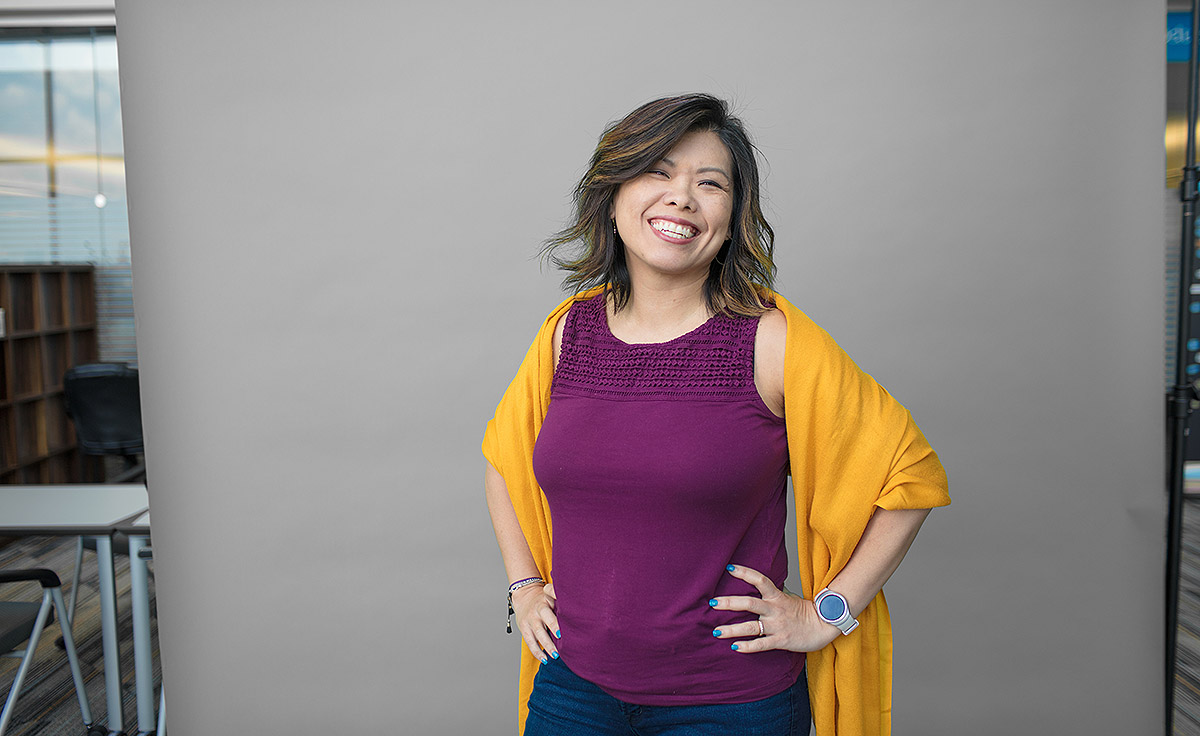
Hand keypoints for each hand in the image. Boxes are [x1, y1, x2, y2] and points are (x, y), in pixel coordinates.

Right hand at [512, 582, 559, 663]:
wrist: (525, 596)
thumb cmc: (544, 599)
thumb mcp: (551, 596)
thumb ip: (560, 602)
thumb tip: (579, 610)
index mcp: (545, 602)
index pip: (550, 610)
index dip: (555, 619)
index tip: (563, 629)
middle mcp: (536, 611)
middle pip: (544, 622)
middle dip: (552, 632)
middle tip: (561, 642)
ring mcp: (529, 620)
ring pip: (538, 634)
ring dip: (546, 646)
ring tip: (555, 655)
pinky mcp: (524, 629)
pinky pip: (530, 642)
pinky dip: (537, 652)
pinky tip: (544, 659)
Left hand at [710, 565, 840, 653]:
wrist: (823, 626)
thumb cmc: (803, 611)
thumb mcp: (787, 597)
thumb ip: (771, 594)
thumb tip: (755, 587)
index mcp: (777, 596)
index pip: (759, 580)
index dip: (745, 573)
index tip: (729, 568)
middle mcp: (774, 609)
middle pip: (749, 603)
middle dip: (729, 603)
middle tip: (712, 603)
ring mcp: (777, 626)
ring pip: (751, 627)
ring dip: (732, 629)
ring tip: (716, 631)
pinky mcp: (780, 640)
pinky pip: (761, 644)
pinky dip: (747, 646)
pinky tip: (734, 647)